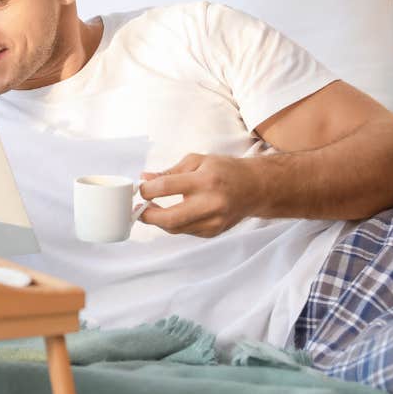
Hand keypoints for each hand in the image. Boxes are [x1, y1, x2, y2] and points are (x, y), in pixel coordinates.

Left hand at [137, 153, 259, 236]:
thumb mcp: (197, 161)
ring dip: (158, 221)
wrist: (255, 188)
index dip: (147, 190)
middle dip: (148, 215)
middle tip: (137, 209)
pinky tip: (169, 214)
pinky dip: (174, 224)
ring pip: (176, 228)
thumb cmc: (225, 170)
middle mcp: (210, 204)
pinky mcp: (213, 232)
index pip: (167, 187)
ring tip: (150, 210)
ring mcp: (213, 222)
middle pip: (170, 218)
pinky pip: (186, 231)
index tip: (139, 189)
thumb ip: (170, 171)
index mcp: (205, 181)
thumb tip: (144, 179)